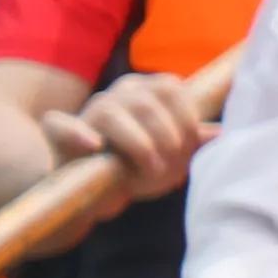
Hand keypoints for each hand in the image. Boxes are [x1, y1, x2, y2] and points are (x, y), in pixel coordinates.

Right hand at [50, 67, 206, 192]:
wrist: (98, 190)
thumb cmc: (141, 165)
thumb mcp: (173, 155)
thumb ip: (193, 141)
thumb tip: (218, 133)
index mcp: (147, 92)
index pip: (170, 88)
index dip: (185, 116)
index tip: (190, 143)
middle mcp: (117, 95)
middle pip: (147, 103)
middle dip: (165, 135)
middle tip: (169, 163)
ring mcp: (87, 112)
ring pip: (111, 113)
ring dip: (138, 144)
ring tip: (149, 168)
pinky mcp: (59, 132)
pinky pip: (61, 124)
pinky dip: (77, 133)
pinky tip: (95, 145)